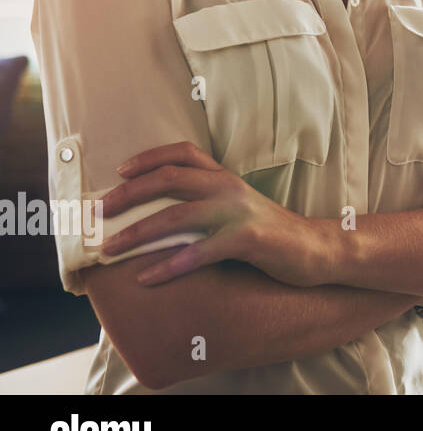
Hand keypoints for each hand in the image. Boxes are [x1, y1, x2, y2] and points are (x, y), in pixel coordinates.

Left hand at [99, 141, 329, 287]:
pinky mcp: (248, 240)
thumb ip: (207, 202)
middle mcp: (229, 187)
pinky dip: (169, 265)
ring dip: (137, 233)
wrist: (316, 249)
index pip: (183, 153)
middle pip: (169, 179)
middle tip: (99, 213)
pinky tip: (147, 277)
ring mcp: (239, 212)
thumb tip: (160, 215)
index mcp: (226, 177)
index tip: (119, 172)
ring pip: (177, 216)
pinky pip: (199, 252)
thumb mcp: (239, 207)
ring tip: (110, 250)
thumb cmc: (270, 232)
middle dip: (128, 195)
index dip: (148, 158)